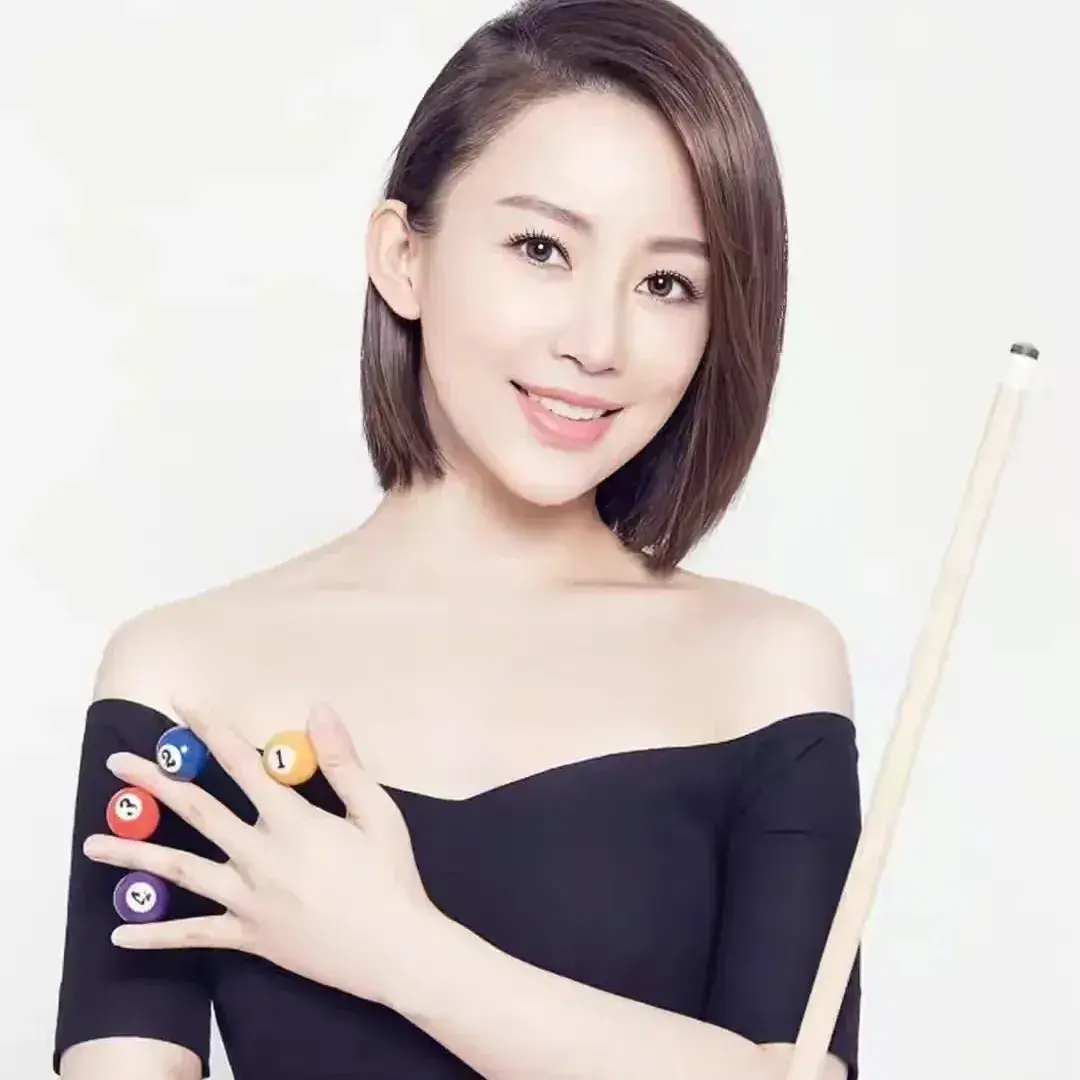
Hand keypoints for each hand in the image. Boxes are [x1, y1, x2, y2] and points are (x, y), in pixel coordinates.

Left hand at [83, 700, 441, 1006]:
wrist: (394, 949)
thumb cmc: (389, 876)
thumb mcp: (377, 811)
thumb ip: (343, 761)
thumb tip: (319, 709)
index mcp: (291, 821)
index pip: (241, 764)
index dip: (210, 730)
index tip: (182, 705)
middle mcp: (259, 856)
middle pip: (196, 811)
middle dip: (154, 783)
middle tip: (117, 764)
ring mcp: (248, 900)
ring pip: (180, 872)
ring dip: (134, 855)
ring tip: (91, 844)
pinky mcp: (248, 937)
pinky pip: (194, 935)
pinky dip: (156, 937)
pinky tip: (120, 937)